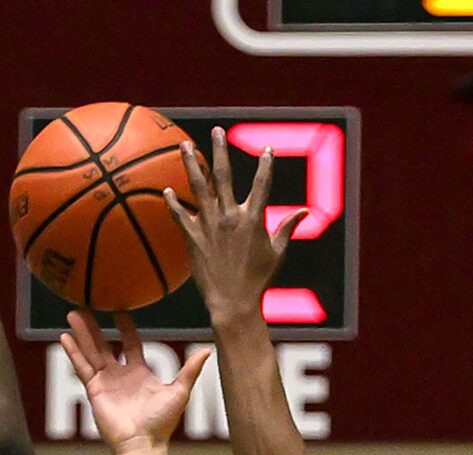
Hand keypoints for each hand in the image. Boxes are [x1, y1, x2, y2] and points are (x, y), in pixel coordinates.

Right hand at [59, 311, 209, 452]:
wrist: (143, 443)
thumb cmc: (162, 423)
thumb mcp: (179, 392)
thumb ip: (190, 370)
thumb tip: (207, 350)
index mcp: (139, 372)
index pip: (131, 344)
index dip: (126, 328)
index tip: (121, 312)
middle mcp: (120, 375)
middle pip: (105, 344)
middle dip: (96, 327)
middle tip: (87, 306)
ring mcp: (106, 382)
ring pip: (91, 351)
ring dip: (82, 333)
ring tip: (73, 313)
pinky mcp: (95, 390)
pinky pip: (82, 367)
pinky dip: (74, 352)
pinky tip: (65, 337)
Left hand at [166, 129, 305, 323]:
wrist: (233, 303)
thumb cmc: (258, 281)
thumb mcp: (277, 253)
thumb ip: (287, 228)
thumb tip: (305, 213)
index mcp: (253, 218)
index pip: (262, 183)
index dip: (266, 165)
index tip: (267, 150)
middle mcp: (230, 216)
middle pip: (224, 174)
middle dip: (220, 150)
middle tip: (216, 132)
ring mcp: (210, 225)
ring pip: (199, 187)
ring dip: (191, 164)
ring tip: (184, 146)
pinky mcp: (193, 238)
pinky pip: (180, 216)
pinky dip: (173, 203)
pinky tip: (168, 190)